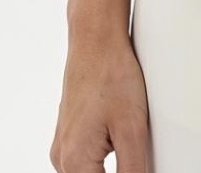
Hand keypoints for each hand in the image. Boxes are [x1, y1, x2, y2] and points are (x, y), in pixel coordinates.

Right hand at [49, 31, 149, 172]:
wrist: (96, 40)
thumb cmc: (112, 75)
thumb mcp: (133, 128)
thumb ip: (133, 169)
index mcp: (74, 162)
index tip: (139, 165)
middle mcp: (62, 158)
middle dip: (119, 172)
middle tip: (137, 151)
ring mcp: (63, 145)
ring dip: (111, 169)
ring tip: (129, 143)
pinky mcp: (70, 133)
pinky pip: (86, 160)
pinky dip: (104, 160)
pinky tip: (121, 142)